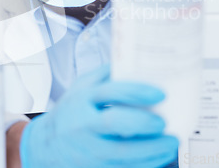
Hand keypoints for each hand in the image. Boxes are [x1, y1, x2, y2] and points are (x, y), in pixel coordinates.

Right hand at [20, 65, 178, 167]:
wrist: (46, 145)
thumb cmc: (70, 112)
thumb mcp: (81, 87)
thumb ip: (106, 75)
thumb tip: (138, 61)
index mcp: (83, 99)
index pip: (110, 92)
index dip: (137, 92)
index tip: (160, 94)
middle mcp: (84, 124)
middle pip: (115, 124)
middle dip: (144, 123)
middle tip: (165, 123)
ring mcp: (88, 150)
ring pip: (123, 154)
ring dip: (152, 150)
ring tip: (172, 143)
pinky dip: (145, 164)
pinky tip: (159, 157)